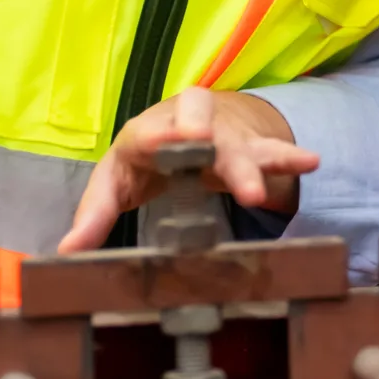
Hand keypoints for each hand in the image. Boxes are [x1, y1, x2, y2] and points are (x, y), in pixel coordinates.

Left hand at [56, 86, 319, 252]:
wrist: (187, 128)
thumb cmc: (144, 159)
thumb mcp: (114, 183)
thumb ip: (94, 215)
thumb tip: (66, 253)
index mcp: (147, 133)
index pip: (147, 133)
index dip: (158, 136)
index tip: (166, 142)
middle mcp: (187, 125)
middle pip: (198, 125)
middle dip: (204, 138)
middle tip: (205, 147)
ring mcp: (223, 137)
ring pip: (238, 143)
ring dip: (250, 163)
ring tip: (259, 189)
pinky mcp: (249, 149)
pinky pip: (272, 152)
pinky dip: (290, 157)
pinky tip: (312, 160)